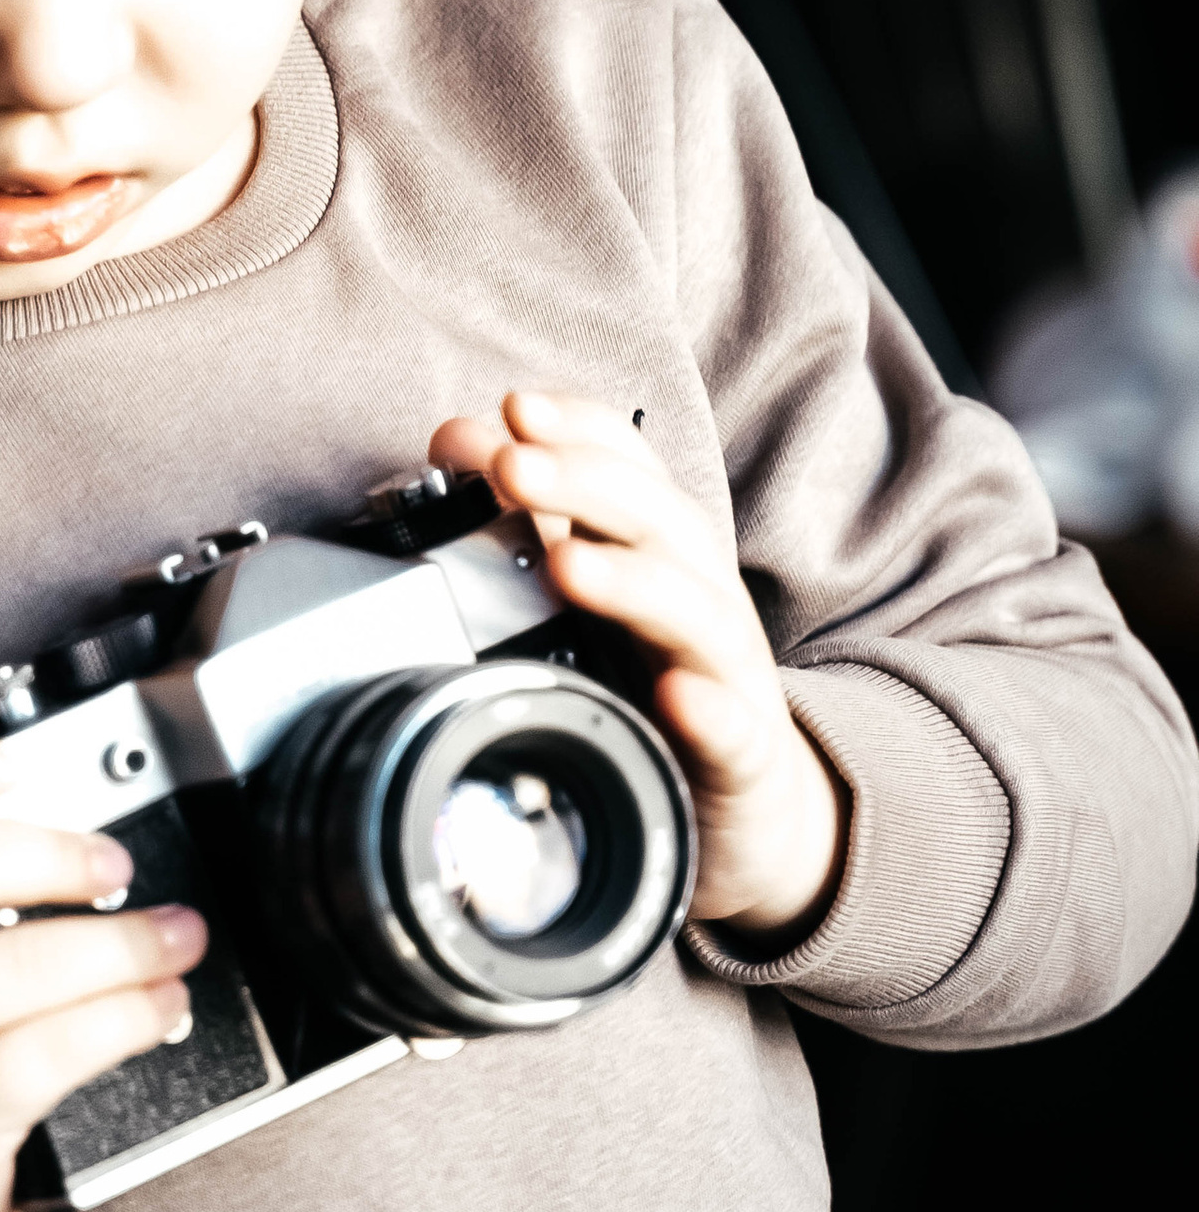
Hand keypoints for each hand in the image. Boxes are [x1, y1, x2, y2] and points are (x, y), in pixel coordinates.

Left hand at [427, 392, 845, 939]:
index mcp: (659, 552)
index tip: (514, 407)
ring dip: (633, 580)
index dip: (578, 429)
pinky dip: (709, 710)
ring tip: (569, 564)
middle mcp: (698, 596)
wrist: (754, 804)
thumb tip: (456, 441)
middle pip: (659, 522)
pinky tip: (677, 698)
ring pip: (696, 613)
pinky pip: (733, 731)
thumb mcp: (594, 595)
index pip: (631, 467)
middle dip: (586, 483)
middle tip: (513, 463)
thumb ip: (527, 517)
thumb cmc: (662, 684)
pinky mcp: (743, 756)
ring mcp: (725, 675)